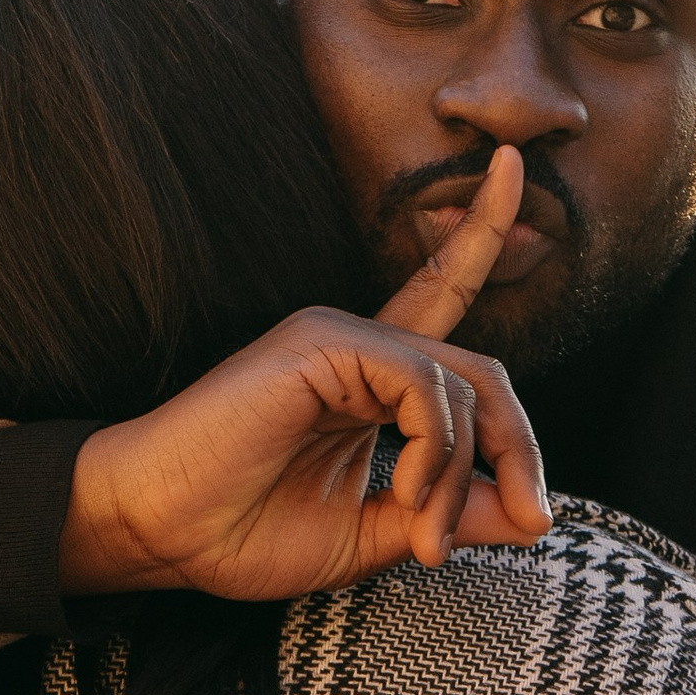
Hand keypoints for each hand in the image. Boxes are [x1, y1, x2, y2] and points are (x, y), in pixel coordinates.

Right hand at [56, 147, 552, 596]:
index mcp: (369, 381)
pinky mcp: (321, 343)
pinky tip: (404, 490)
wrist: (161, 533)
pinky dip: (432, 444)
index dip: (481, 232)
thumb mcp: (377, 534)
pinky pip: (420, 380)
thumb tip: (534, 514)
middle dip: (520, 447)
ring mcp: (339, 338)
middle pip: (481, 371)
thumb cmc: (245, 531)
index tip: (513, 160)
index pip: (442, 297)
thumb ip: (452, 514)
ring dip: (461, 470)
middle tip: (529, 519)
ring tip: (423, 534)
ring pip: (458, 383)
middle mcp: (359, 346)